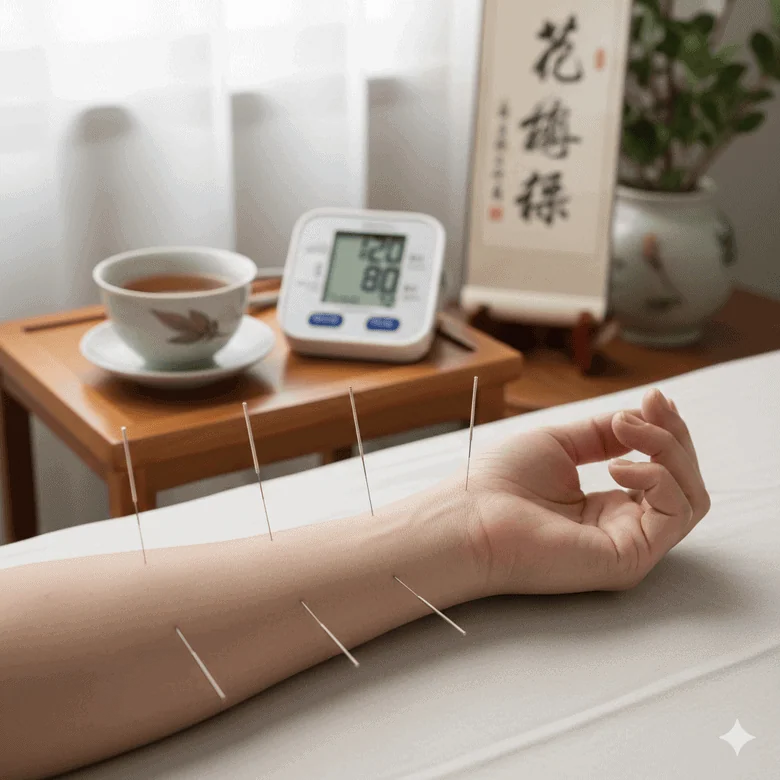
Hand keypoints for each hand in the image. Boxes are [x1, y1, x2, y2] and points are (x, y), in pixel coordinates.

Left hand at [465, 389, 710, 594]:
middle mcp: (622, 528)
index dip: (666, 432)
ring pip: (690, 497)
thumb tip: (644, 417)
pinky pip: (675, 513)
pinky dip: (657, 476)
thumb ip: (605, 435)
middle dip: (674, 435)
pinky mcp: (628, 559)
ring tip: (627, 430)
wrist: (468, 517)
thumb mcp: (560, 443)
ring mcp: (628, 546)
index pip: (661, 473)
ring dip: (670, 450)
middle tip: (650, 406)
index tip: (654, 398)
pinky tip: (617, 463)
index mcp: (604, 507)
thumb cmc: (498, 483)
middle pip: (684, 483)